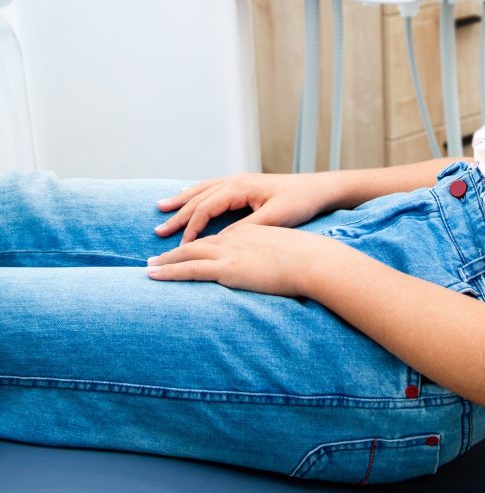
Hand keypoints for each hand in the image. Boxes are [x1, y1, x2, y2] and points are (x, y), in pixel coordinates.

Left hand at [147, 223, 329, 296]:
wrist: (312, 260)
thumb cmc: (307, 259)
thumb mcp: (286, 254)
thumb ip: (272, 259)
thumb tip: (270, 270)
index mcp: (248, 232)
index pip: (217, 238)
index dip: (198, 243)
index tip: (186, 251)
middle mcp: (234, 237)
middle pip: (196, 241)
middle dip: (174, 248)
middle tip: (155, 257)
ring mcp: (229, 251)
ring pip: (187, 252)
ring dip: (165, 260)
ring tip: (148, 268)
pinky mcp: (226, 267)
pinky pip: (189, 268)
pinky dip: (169, 271)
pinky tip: (154, 276)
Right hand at [155, 172, 330, 243]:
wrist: (319, 189)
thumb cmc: (300, 202)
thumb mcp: (275, 218)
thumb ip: (247, 228)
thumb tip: (221, 240)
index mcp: (240, 187)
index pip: (206, 208)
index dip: (191, 228)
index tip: (181, 247)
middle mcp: (236, 181)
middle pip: (199, 198)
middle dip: (178, 214)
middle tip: (158, 232)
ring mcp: (240, 181)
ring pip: (203, 190)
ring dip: (182, 200)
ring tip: (161, 207)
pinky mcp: (245, 185)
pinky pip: (213, 188)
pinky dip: (196, 194)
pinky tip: (188, 197)